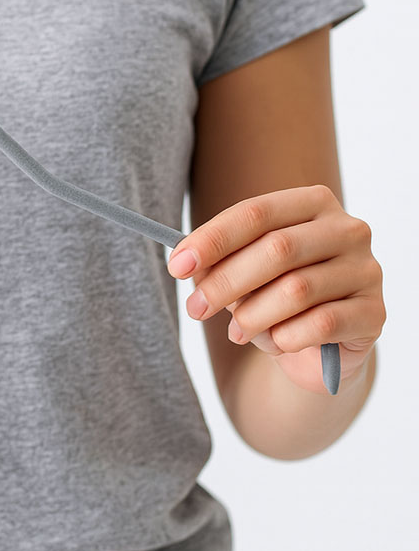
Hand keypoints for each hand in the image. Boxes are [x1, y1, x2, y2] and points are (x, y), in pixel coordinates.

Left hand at [166, 184, 384, 394]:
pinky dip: (285, 338)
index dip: (212, 239)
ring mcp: (366, 270)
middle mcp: (347, 230)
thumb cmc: (274, 295)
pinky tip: (275, 343)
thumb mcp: (241, 273)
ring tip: (236, 332)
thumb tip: (185, 262)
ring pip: (296, 290)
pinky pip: (320, 325)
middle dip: (226, 282)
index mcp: (312, 204)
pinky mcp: (375, 313)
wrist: (318, 346)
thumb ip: (218, 263)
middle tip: (195, 308)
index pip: (255, 213)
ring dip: (253, 316)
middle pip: (276, 248)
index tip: (176, 265)